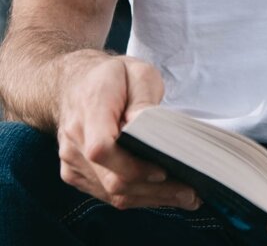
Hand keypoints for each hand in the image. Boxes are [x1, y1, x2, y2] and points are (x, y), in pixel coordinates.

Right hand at [57, 51, 200, 209]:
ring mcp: (72, 161)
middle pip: (111, 179)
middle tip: (189, 193)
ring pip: (111, 193)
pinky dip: (135, 196)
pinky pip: (106, 194)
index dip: (133, 167)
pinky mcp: (75, 174)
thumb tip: (151, 130)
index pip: (103, 149)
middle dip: (153, 190)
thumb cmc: (112, 76)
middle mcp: (75, 139)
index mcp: (90, 107)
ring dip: (149, 198)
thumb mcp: (137, 72)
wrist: (75, 84)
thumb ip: (144, 99)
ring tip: (183, 196)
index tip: (162, 170)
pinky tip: (160, 193)